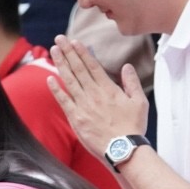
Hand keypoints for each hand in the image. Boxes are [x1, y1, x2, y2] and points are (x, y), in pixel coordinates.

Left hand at [46, 36, 149, 159]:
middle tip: (59, 39)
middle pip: (78, 69)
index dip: (82, 52)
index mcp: (109, 89)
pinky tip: (49, 78)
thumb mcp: (139, 102)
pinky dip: (56, 89)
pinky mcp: (76, 119)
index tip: (74, 42)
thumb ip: (131, 82)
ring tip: (53, 51)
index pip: (92, 66)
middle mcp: (94, 94)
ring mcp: (83, 106)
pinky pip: (63, 101)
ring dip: (60, 64)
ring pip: (69, 81)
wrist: (123, 149)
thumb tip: (126, 67)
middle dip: (68, 52)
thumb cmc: (133, 127)